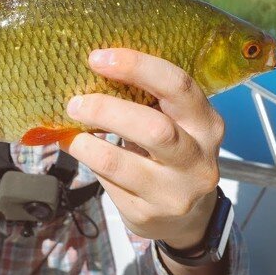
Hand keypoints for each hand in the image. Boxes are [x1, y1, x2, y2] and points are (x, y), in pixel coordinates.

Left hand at [61, 48, 223, 248]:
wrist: (187, 216)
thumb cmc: (172, 152)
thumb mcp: (174, 122)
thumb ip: (147, 100)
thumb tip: (93, 70)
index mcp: (206, 123)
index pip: (178, 86)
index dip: (136, 67)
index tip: (98, 58)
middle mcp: (198, 159)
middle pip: (154, 129)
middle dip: (107, 110)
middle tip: (76, 102)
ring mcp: (175, 191)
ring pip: (120, 163)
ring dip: (85, 143)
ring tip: (69, 130)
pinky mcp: (148, 214)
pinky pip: (108, 183)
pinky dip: (87, 162)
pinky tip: (80, 149)